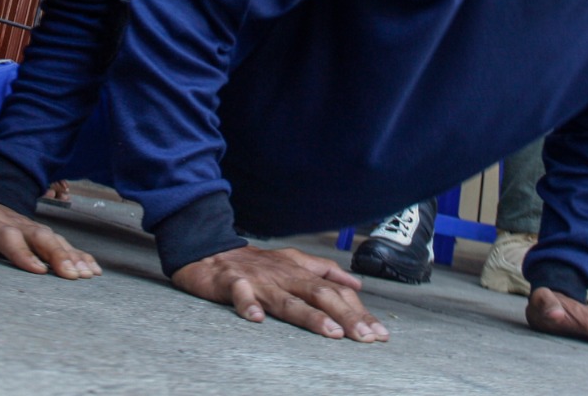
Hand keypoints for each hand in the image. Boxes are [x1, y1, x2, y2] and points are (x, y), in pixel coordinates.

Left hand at [0, 191, 100, 278]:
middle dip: (56, 255)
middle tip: (73, 275)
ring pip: (52, 240)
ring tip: (87, 274)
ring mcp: (26, 228)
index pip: (5, 235)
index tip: (37, 269)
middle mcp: (11, 223)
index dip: (20, 251)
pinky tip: (92, 269)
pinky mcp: (35, 236)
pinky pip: (59, 244)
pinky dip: (77, 254)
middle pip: (37, 237)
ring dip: (71, 256)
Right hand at [171, 245, 386, 341]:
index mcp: (299, 273)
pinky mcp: (231, 283)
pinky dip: (247, 304)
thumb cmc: (253, 262)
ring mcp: (258, 280)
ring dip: (309, 315)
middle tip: (365, 337)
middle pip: (319, 295)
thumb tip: (356, 284)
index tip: (380, 333)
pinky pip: (240, 293)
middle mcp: (283, 276)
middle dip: (345, 317)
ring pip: (286, 299)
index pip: (335, 292)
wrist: (208, 250)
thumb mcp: (291, 261)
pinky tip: (255, 319)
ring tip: (330, 332)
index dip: (358, 312)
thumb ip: (324, 270)